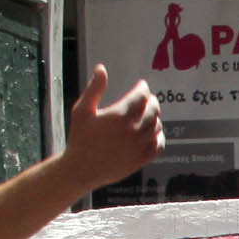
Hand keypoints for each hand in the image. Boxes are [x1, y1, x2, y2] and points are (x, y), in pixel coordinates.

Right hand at [67, 67, 163, 186]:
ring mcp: (139, 146)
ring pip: (157, 126)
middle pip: (153, 109)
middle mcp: (133, 130)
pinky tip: (153, 132)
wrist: (81, 169)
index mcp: (119, 116)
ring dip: (155, 117)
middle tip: (147, 98)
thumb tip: (101, 69)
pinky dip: (159, 136)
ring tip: (148, 113)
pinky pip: (158, 145)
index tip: (141, 85)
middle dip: (151, 101)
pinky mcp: (141, 159)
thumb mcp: (82, 110)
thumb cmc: (79, 138)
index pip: (141, 96)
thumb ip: (94, 88)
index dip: (143, 88)